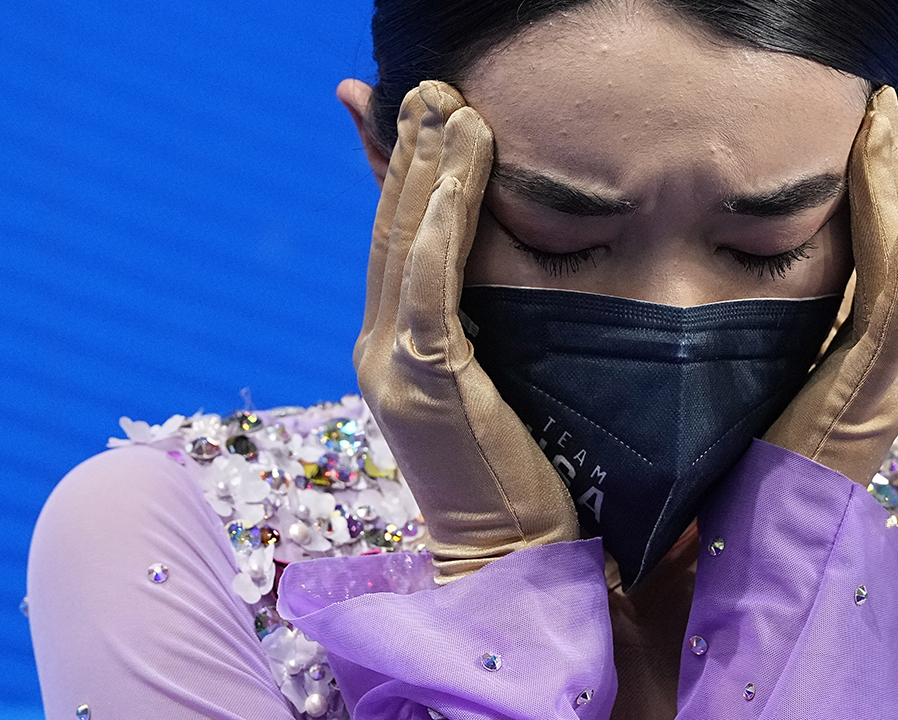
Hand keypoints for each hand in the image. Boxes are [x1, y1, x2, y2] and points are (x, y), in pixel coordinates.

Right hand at [354, 81, 579, 581]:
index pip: (396, 242)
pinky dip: (439, 226)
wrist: (508, 557)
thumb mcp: (497, 380)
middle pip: (392, 230)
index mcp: (395, 347)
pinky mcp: (423, 383)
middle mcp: (380, 348)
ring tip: (446, 105)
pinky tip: (455, 174)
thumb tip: (505, 283)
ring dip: (426, 169)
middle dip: (408, 151)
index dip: (397, 173)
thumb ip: (486, 326)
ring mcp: (391, 365)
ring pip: (405, 245)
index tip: (411, 109)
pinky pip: (428, 287)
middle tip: (428, 85)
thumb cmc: (518, 474)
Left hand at [763, 86, 897, 484]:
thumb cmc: (757, 476)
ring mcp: (885, 373)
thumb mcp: (771, 391)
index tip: (865, 134)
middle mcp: (884, 357)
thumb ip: (786, 346)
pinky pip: (897, 315)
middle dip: (885, 170)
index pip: (870, 255)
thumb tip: (766, 300)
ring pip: (897, 264)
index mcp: (860, 353)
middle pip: (889, 246)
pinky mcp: (874, 391)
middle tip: (882, 105)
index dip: (873, 192)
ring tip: (890, 126)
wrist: (773, 547)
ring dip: (894, 190)